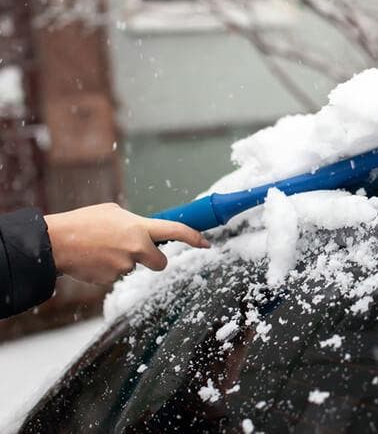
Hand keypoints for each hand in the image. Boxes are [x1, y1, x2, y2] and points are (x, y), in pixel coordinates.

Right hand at [44, 203, 210, 283]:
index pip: (175, 231)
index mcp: (139, 228)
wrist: (56, 242)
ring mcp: (124, 266)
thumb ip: (135, 223)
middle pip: (161, 263)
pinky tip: (94, 260)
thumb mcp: (114, 213)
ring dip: (124, 261)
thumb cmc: (84, 222)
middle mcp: (136, 248)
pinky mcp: (111, 280)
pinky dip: (109, 269)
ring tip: (102, 250)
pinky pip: (117, 276)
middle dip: (154, 260)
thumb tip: (145, 232)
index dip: (194, 237)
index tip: (206, 243)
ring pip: (134, 268)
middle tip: (137, 252)